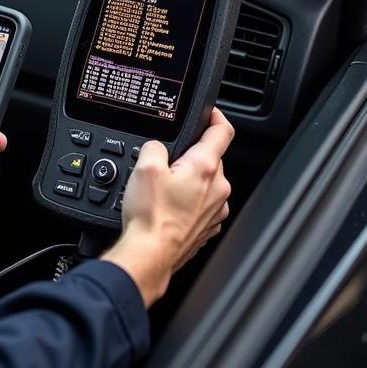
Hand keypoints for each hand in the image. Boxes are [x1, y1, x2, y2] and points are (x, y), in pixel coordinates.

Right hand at [101, 107, 233, 306]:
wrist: (150, 254)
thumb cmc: (151, 217)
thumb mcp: (144, 167)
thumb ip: (154, 146)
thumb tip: (157, 147)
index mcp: (205, 167)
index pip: (222, 131)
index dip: (216, 116)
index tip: (210, 113)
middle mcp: (218, 188)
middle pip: (210, 158)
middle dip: (191, 156)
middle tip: (166, 163)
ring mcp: (216, 209)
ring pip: (206, 183)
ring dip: (190, 181)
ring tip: (164, 191)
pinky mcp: (208, 226)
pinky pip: (202, 204)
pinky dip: (189, 202)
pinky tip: (168, 208)